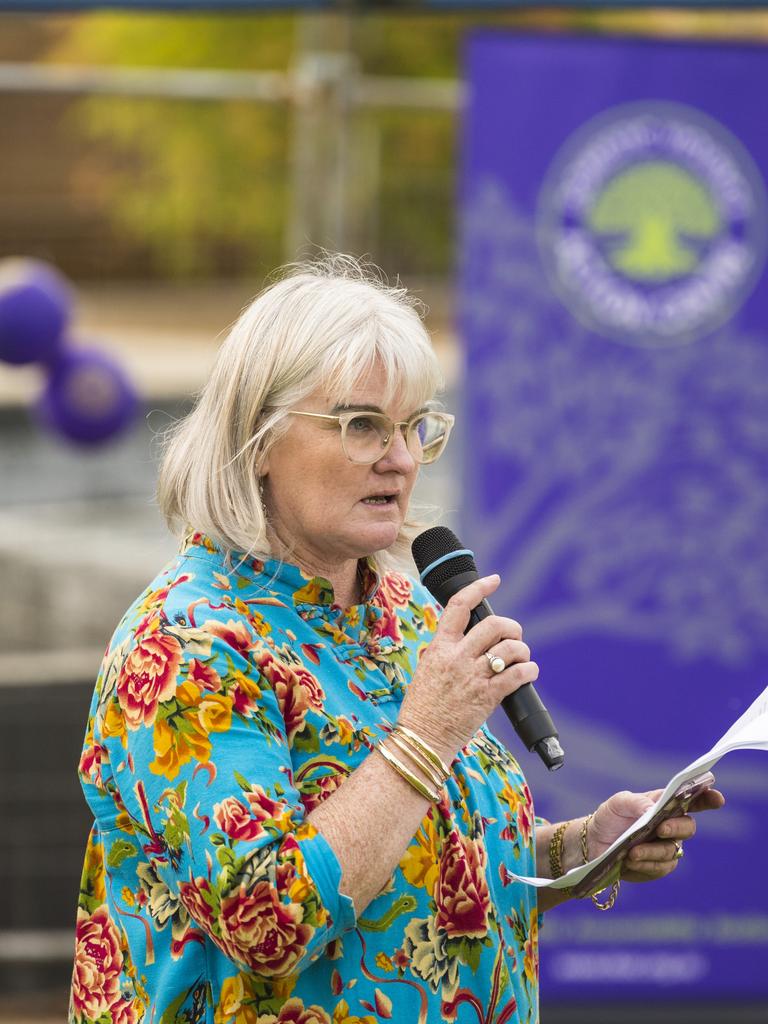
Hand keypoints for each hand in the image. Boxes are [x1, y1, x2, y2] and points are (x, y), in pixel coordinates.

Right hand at [398, 574, 538, 762]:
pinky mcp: (487, 697)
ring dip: (522, 651)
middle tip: (514, 637)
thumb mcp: (427, 669)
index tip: (493, 580)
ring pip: (510, 649)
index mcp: (439, 647)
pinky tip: (528, 673)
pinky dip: (528, 671)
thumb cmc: (424, 707)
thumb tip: (470, 640)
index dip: (479, 589)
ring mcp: (473, 676)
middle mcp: (457, 657)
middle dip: (512, 627)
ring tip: (521, 659)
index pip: (459, 606)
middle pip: (494, 625)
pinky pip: (518, 675)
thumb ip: (447, 652)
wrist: (421, 738)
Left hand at [588, 787, 724, 882]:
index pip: (692, 800)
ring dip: (652, 851)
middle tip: (660, 829)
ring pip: (671, 851)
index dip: (708, 799)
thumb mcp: (618, 803)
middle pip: (688, 827)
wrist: (593, 845)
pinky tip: (630, 861)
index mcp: (663, 804)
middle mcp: (670, 825)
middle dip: (677, 828)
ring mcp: (666, 847)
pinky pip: (660, 868)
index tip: (717, 798)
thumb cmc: (609, 818)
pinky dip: (645, 864)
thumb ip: (637, 802)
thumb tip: (653, 809)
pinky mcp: (658, 867)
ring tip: (632, 852)